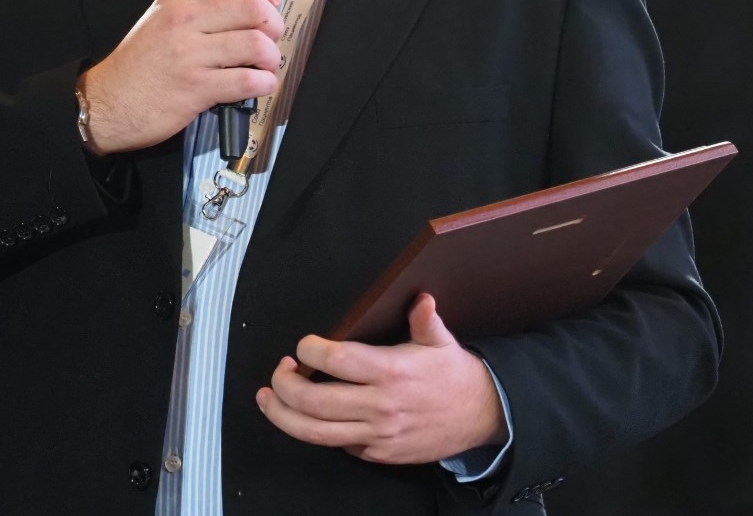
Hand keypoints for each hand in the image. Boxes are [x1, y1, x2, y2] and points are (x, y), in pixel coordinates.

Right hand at [79, 0, 283, 153]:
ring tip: (266, 64)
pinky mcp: (195, 88)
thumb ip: (198, 4)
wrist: (105, 103)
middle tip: (271, 36)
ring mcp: (189, 54)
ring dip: (271, 56)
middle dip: (274, 24)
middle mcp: (184, 19)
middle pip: (252, 7)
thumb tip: (247, 3)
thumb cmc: (138, 64)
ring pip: (255, 44)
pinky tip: (260, 84)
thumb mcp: (160, 18)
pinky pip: (246, 80)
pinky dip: (264, 83)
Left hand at [255, 294, 507, 464]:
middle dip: (284, 386)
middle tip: (279, 372)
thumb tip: (419, 298)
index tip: (302, 346)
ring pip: (317, 433)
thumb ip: (425, 318)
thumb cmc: (455, 376)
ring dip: (284, 416)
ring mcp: (378, 434)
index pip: (335, 362)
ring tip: (269, 399)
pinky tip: (308, 418)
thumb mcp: (441, 340)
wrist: (482, 417)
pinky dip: (318, 432)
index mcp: (391, 372)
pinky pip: (339, 446)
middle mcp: (381, 405)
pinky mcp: (379, 453)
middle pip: (314, 402)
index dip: (309, 352)